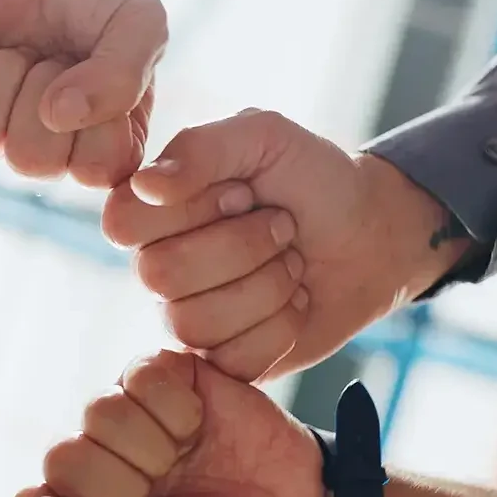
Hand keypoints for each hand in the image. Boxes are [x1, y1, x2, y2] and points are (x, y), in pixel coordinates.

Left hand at [0, 0, 164, 187]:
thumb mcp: (140, 19)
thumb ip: (124, 75)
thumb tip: (59, 117)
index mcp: (106, 141)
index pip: (94, 170)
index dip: (94, 113)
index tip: (100, 63)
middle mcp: (50, 148)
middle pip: (29, 160)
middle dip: (39, 88)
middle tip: (52, 52)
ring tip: (18, 47)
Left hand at [12, 351, 322, 496]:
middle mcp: (87, 459)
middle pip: (61, 457)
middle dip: (121, 488)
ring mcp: (121, 414)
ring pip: (100, 412)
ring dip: (155, 448)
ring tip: (182, 462)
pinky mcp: (159, 374)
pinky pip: (143, 376)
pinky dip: (179, 410)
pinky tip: (198, 428)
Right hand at [105, 109, 469, 380]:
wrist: (373, 235)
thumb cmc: (314, 178)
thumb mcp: (265, 136)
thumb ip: (200, 148)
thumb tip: (145, 185)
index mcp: (153, 208)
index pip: (123, 223)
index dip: (191, 209)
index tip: (242, 192)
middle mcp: (158, 265)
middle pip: (162, 275)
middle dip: (244, 247)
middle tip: (283, 226)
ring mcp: (186, 317)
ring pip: (195, 323)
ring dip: (267, 287)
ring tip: (292, 263)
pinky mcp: (223, 359)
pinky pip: (231, 360)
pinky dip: (282, 327)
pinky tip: (296, 303)